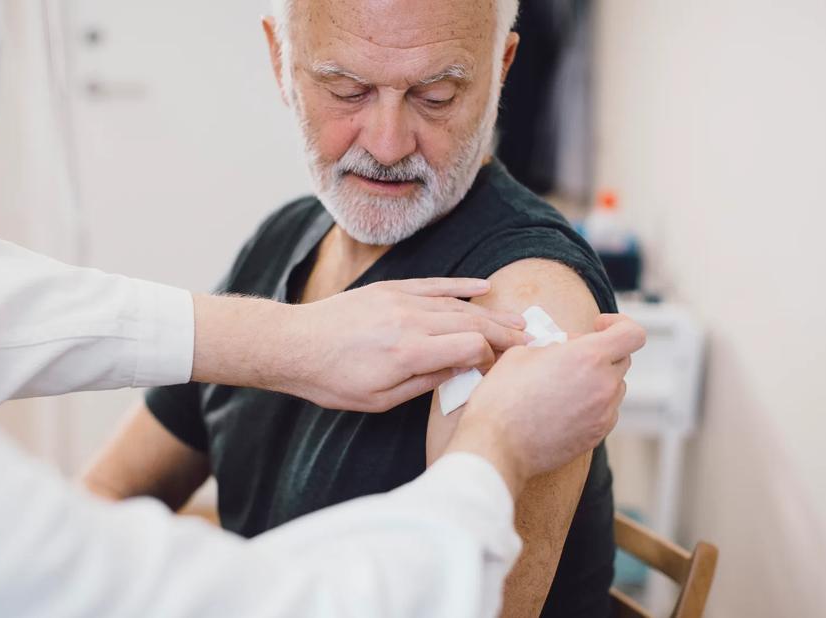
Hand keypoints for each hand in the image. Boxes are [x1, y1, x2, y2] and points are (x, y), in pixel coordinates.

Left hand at [276, 278, 529, 411]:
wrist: (294, 345)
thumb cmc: (333, 381)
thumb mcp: (380, 399)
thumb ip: (426, 382)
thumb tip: (463, 371)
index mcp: (408, 353)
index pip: (470, 347)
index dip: (493, 358)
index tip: (506, 368)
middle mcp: (409, 321)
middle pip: (471, 323)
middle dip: (505, 333)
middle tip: (531, 342)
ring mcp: (400, 300)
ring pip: (457, 305)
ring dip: (491, 313)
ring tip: (519, 322)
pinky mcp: (390, 289)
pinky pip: (434, 285)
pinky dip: (461, 286)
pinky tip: (484, 288)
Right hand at [444, 314, 645, 494]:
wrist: (496, 446)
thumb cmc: (502, 399)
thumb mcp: (521, 353)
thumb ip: (553, 345)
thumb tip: (561, 349)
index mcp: (588, 357)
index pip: (631, 334)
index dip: (619, 324)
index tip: (599, 326)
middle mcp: (603, 385)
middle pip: (622, 359)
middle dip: (600, 351)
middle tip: (569, 355)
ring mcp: (603, 413)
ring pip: (614, 386)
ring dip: (597, 378)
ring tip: (563, 382)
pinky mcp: (597, 435)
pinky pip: (606, 410)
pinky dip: (591, 403)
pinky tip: (563, 405)